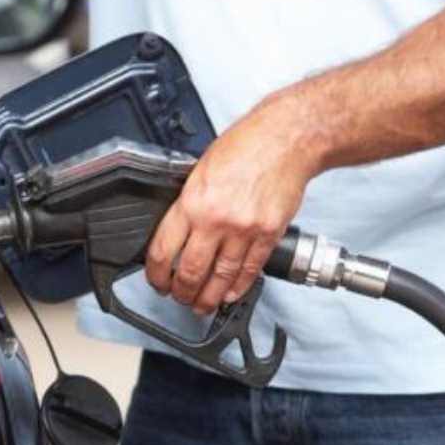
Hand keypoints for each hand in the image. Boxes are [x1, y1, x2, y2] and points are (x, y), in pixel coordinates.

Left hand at [145, 94, 322, 314]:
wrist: (287, 139)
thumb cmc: (246, 146)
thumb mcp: (200, 170)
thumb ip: (189, 203)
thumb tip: (177, 232)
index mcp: (193, 201)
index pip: (164, 250)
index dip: (157, 275)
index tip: (158, 281)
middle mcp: (216, 219)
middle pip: (191, 272)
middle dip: (182, 293)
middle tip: (179, 298)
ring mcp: (244, 230)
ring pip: (221, 277)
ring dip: (209, 297)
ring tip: (203, 306)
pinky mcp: (268, 235)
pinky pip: (250, 269)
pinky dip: (238, 286)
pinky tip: (230, 294)